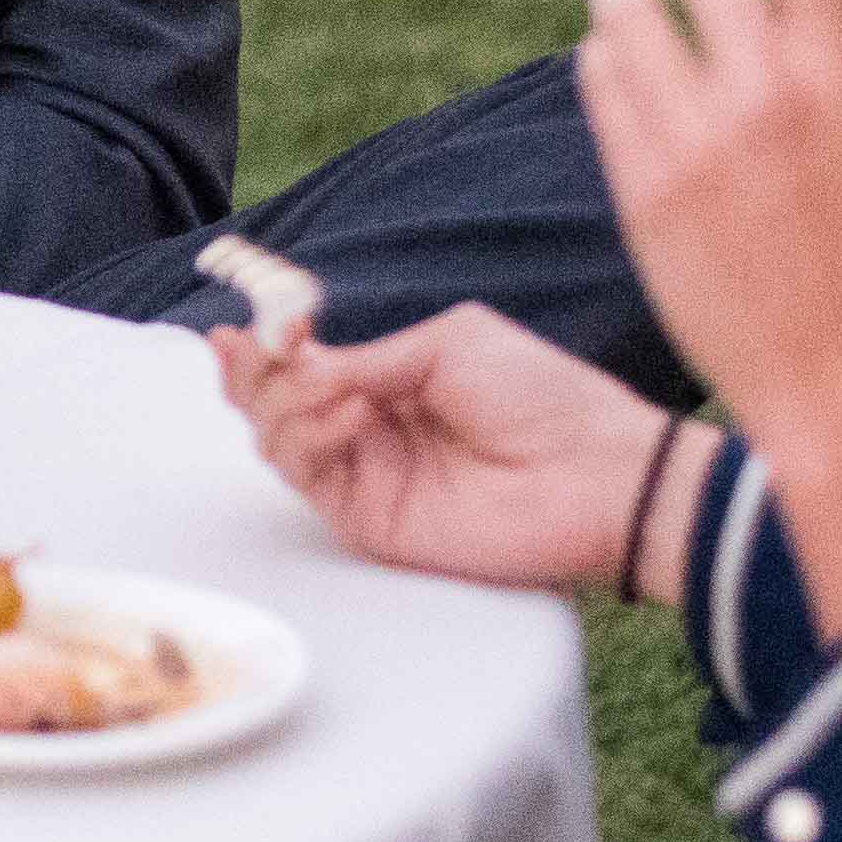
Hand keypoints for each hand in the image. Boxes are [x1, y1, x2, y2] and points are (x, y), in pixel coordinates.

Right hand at [220, 301, 679, 590]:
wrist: (593, 473)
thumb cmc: (541, 396)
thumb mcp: (449, 345)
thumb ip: (368, 356)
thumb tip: (303, 362)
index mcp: (388, 382)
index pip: (303, 365)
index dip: (266, 344)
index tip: (248, 322)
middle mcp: (366, 429)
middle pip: (270, 402)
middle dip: (251, 370)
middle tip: (250, 344)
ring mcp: (364, 474)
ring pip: (275, 438)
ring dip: (283, 399)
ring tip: (334, 383)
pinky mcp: (367, 518)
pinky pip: (306, 475)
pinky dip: (310, 435)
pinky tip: (352, 409)